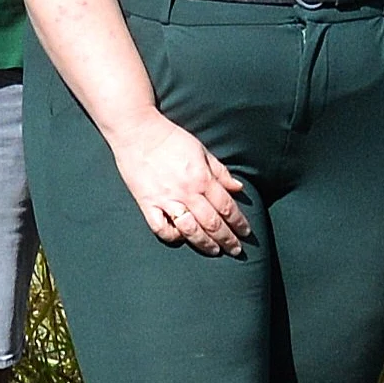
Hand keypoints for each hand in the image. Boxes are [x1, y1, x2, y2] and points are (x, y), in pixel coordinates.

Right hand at [109, 114, 249, 256]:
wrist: (137, 131)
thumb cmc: (170, 138)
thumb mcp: (201, 150)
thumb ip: (220, 172)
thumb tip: (238, 188)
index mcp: (202, 178)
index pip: (227, 207)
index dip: (239, 223)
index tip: (246, 233)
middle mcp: (186, 192)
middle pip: (212, 222)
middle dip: (227, 239)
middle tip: (236, 250)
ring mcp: (166, 200)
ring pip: (190, 230)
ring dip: (205, 243)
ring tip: (215, 251)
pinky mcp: (147, 204)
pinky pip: (161, 228)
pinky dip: (172, 236)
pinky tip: (181, 238)